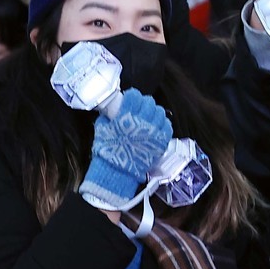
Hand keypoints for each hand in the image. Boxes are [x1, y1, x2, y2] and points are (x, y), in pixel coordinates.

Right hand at [81, 88, 172, 210]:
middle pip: (149, 102)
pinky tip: (157, 125)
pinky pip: (167, 125)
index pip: (135, 96)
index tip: (131, 98)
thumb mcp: (102, 130)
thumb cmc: (108, 152)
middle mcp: (141, 122)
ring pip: (160, 112)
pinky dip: (163, 123)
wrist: (117, 172)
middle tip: (140, 108)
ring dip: (154, 112)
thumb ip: (108, 117)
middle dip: (144, 103)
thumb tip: (111, 109)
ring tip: (149, 116)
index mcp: (126, 117)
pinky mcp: (161, 141)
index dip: (133, 96)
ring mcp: (153, 131)